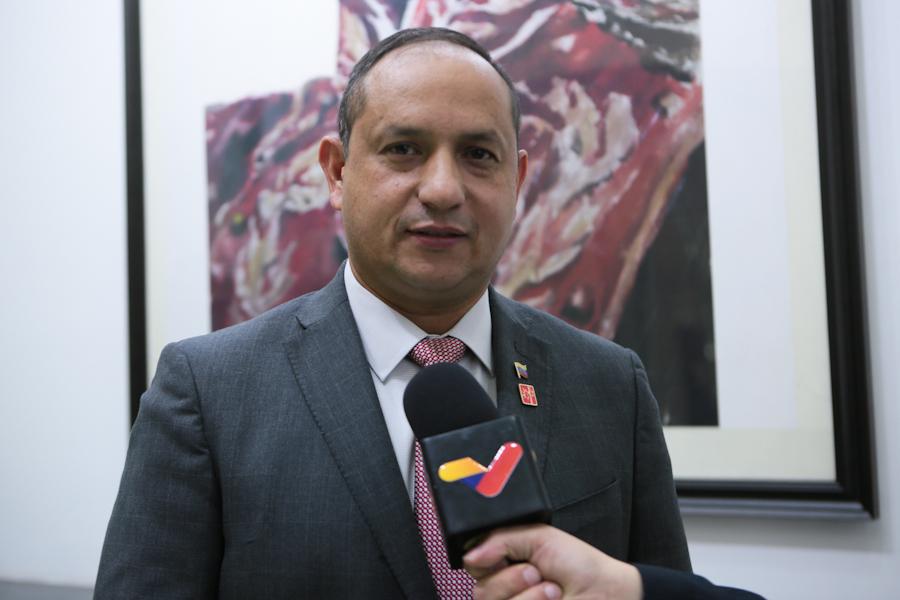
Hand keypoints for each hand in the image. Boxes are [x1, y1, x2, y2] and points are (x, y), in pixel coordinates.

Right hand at [463, 524, 642, 599]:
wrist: (605, 591)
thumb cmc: (578, 564)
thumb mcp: (538, 537)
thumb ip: (500, 539)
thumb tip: (471, 554)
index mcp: (504, 562)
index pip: (473, 564)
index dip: (485, 561)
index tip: (504, 556)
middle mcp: (506, 589)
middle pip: (481, 590)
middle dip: (511, 578)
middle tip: (536, 572)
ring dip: (528, 596)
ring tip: (551, 589)